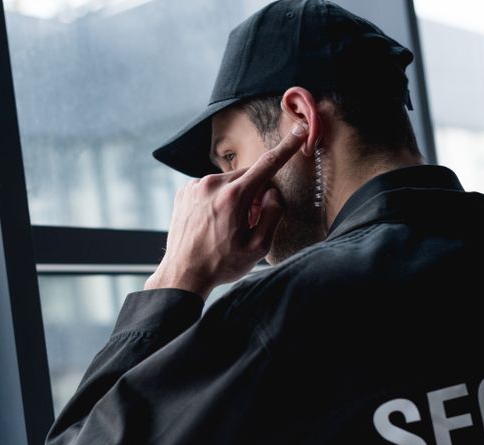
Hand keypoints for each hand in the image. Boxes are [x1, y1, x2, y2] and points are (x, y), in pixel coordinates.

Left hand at [145, 122, 309, 298]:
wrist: (183, 274)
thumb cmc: (222, 264)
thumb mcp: (258, 248)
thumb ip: (273, 215)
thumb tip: (272, 193)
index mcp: (234, 197)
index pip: (267, 165)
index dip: (286, 148)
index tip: (299, 132)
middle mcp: (212, 184)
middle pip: (248, 177)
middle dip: (255, 193)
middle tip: (251, 221)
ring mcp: (195, 186)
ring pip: (229, 182)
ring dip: (236, 197)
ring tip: (229, 226)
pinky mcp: (184, 191)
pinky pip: (211, 188)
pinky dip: (218, 199)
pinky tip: (214, 222)